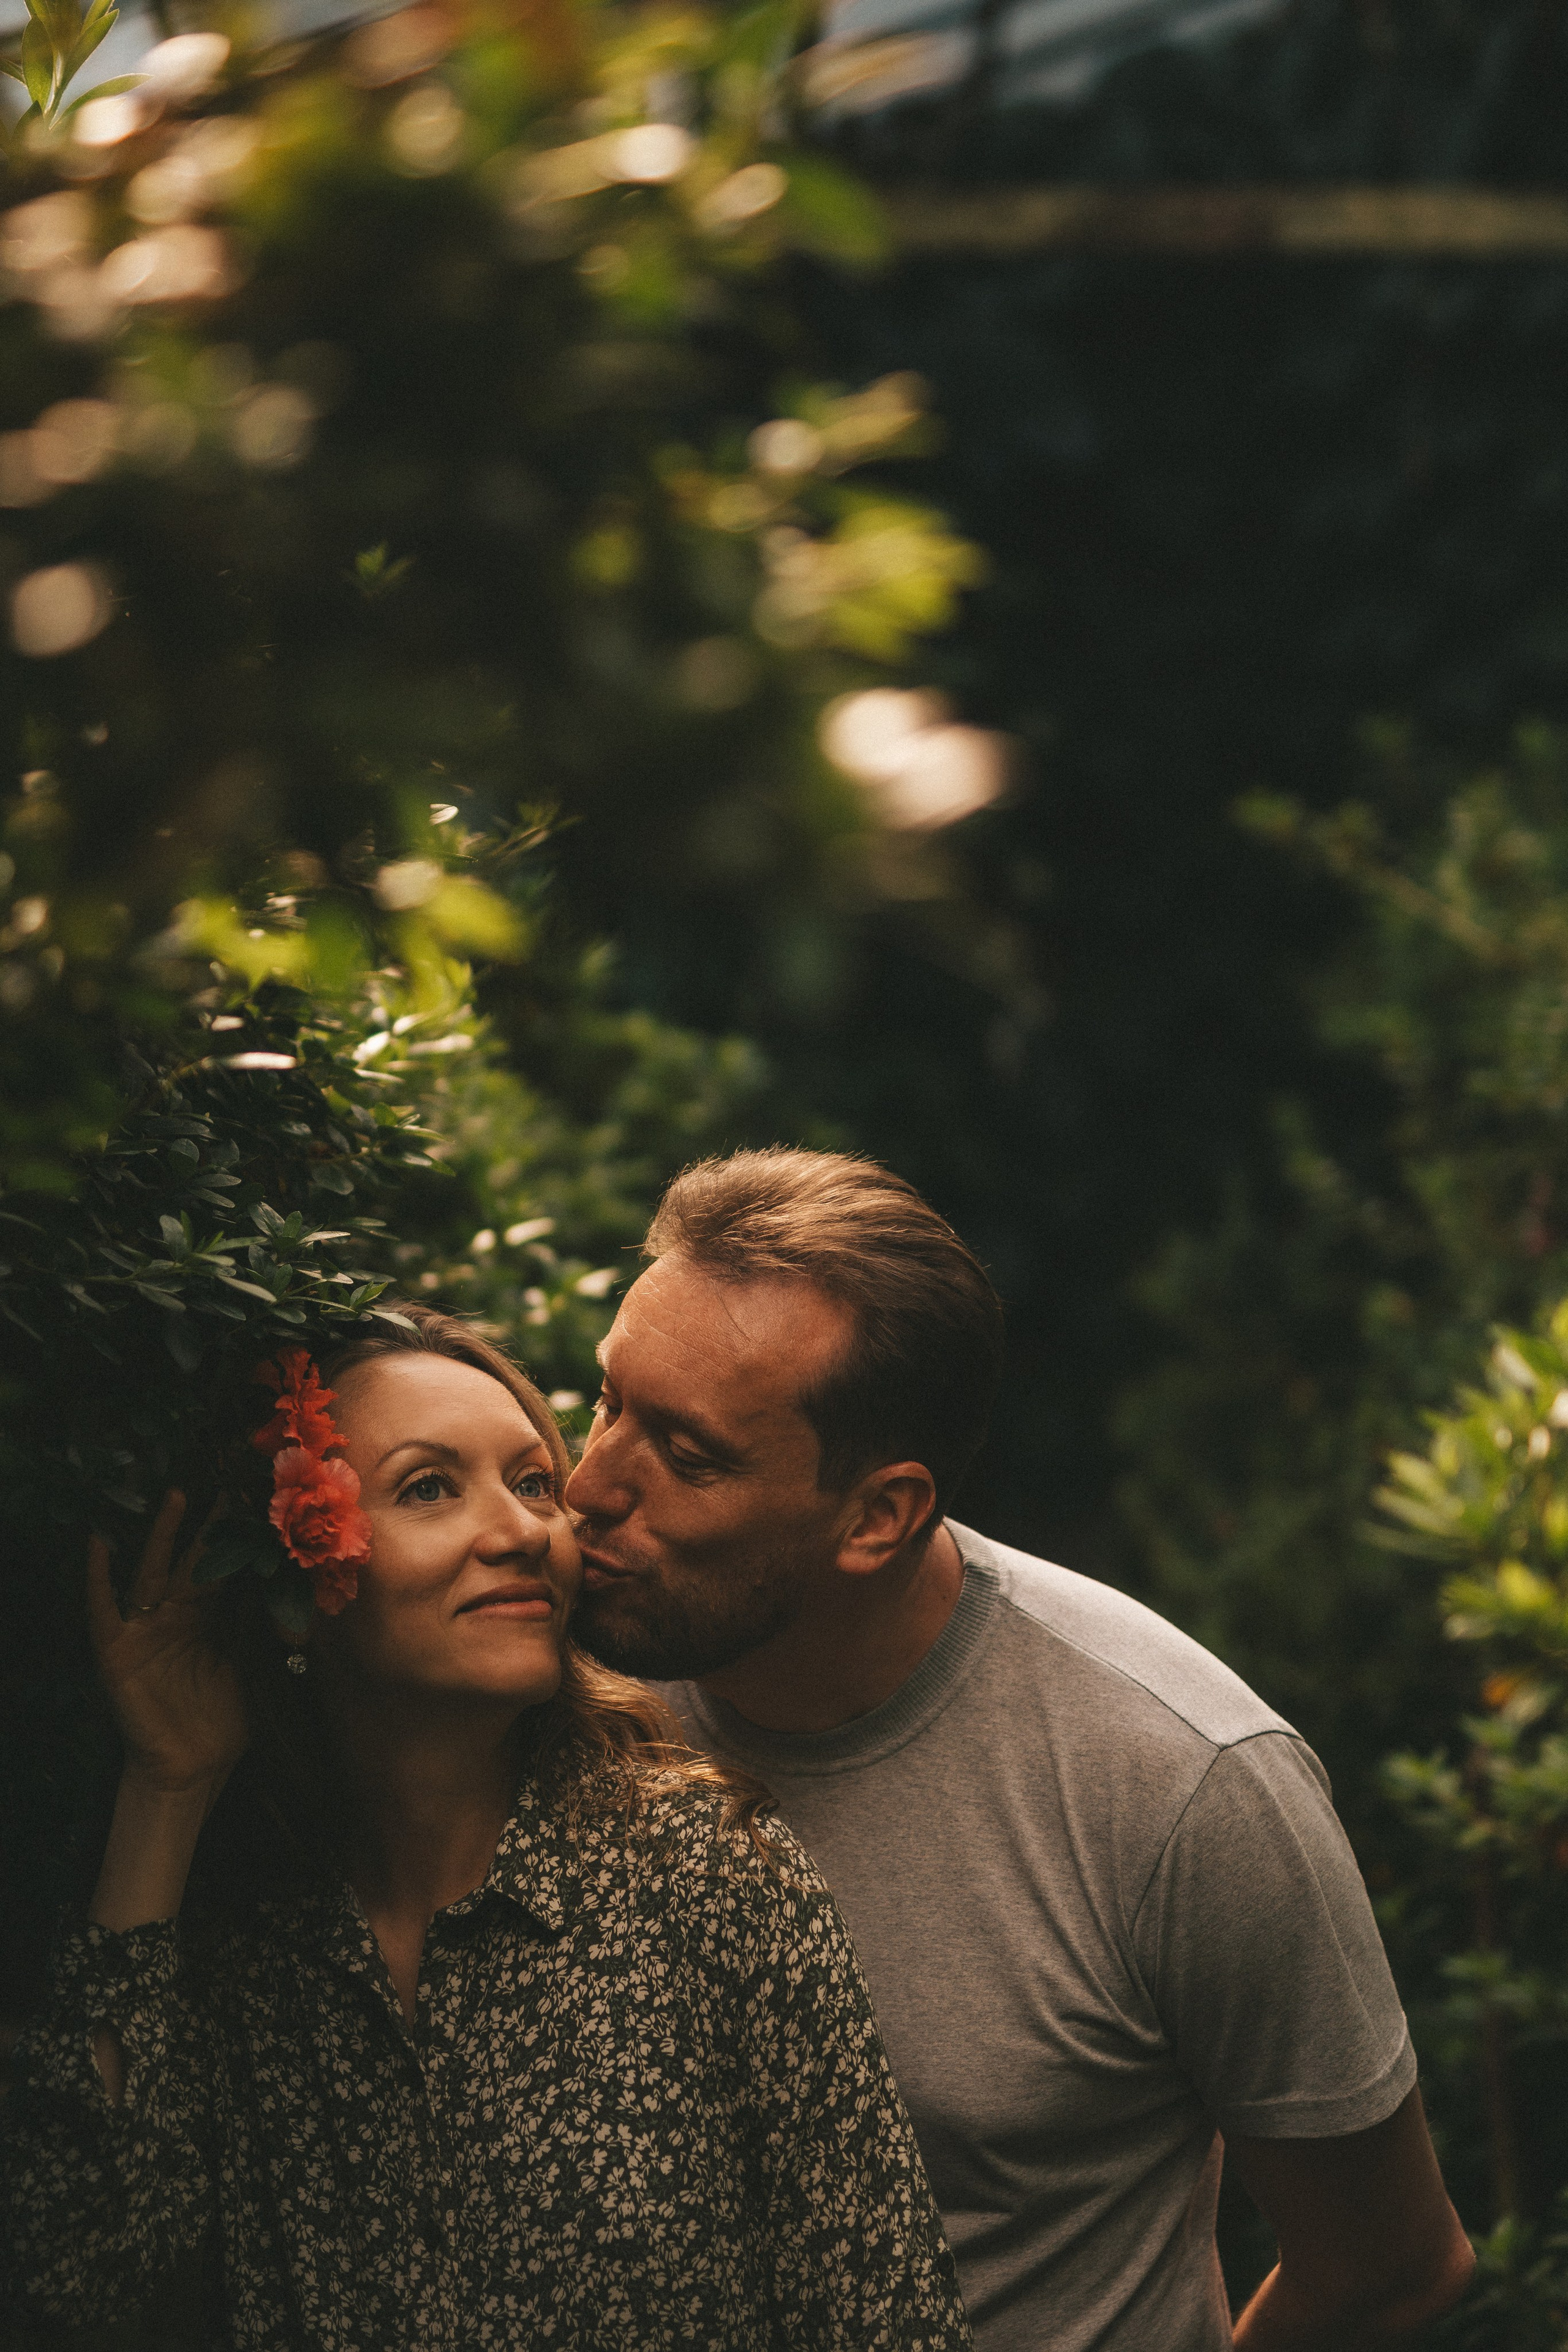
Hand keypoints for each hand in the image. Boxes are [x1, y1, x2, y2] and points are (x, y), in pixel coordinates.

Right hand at [88, 1491, 250, 1797]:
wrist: (193, 1767)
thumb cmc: (223, 1722)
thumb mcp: (252, 1668)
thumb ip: (266, 1631)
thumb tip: (303, 1593)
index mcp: (211, 1620)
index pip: (226, 1570)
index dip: (242, 1540)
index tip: (264, 1503)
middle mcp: (178, 1617)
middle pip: (194, 1561)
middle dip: (210, 1526)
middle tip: (229, 1483)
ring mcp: (146, 1630)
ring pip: (155, 1571)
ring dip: (163, 1535)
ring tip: (177, 1496)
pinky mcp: (118, 1650)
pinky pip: (104, 1609)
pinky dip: (98, 1577)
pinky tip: (97, 1543)